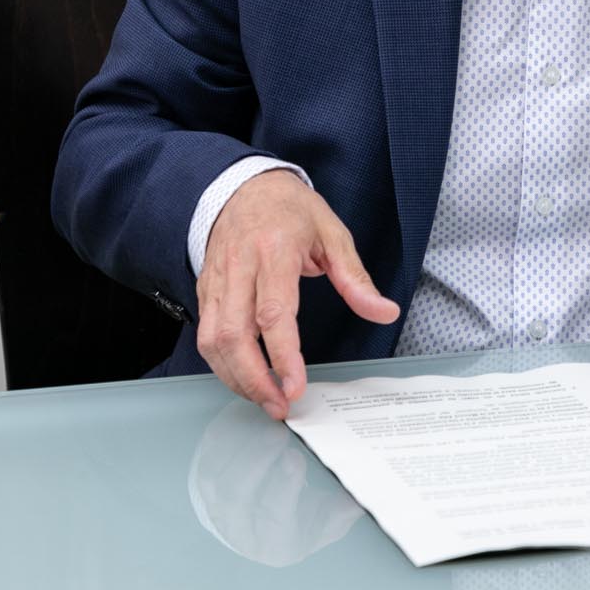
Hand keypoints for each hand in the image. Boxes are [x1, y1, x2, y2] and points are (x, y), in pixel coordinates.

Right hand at [196, 170, 399, 420]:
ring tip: (265, 399)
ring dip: (236, 378)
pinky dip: (222, 364)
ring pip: (213, 339)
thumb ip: (356, 279)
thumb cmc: (290, 210)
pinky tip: (244, 378)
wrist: (244, 184)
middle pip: (235, 334)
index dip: (283, 355)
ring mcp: (218, 279)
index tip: (295, 386)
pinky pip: (205, 334)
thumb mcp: (333, 233)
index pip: (273, 312)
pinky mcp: (205, 289)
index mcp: (275, 250)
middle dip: (255, 379)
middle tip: (280, 405)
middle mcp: (240, 266)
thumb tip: (384, 311)